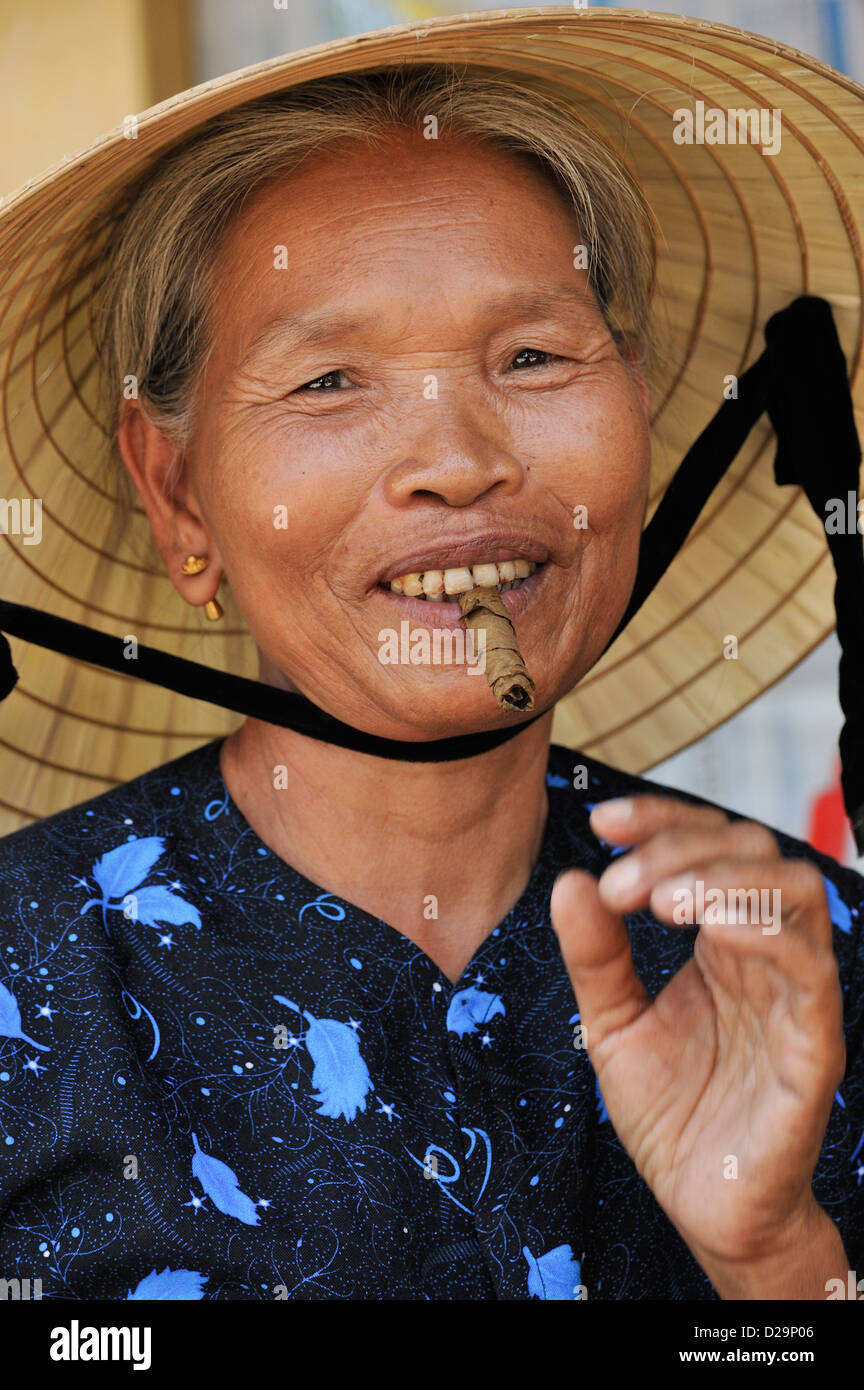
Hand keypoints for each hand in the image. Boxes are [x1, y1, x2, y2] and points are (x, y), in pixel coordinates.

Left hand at [550, 794, 847, 1295]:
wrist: (704, 1206)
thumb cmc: (672, 1114)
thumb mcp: (612, 1024)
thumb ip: (596, 956)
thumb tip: (569, 880)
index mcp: (721, 942)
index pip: (709, 846)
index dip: (662, 820)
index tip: (603, 822)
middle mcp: (764, 954)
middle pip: (752, 851)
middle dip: (680, 847)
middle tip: (620, 883)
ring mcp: (795, 994)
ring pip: (794, 892)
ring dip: (722, 878)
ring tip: (660, 900)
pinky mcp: (814, 1044)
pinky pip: (810, 970)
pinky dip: (762, 931)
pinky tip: (710, 930)